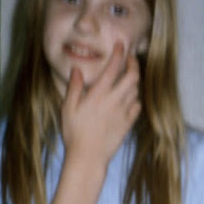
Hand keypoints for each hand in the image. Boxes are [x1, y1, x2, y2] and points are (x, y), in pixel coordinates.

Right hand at [60, 43, 140, 170]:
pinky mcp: (127, 125)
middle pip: (133, 76)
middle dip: (133, 64)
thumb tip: (77, 69)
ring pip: (136, 91)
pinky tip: (129, 100)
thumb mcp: (67, 108)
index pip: (113, 67)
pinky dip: (135, 100)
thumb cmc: (74, 133)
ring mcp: (122, 113)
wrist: (88, 158)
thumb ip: (73, 87)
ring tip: (127, 78)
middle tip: (129, 59)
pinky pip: (137, 107)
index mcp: (98, 94)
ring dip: (133, 81)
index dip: (119, 53)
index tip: (121, 45)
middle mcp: (114, 101)